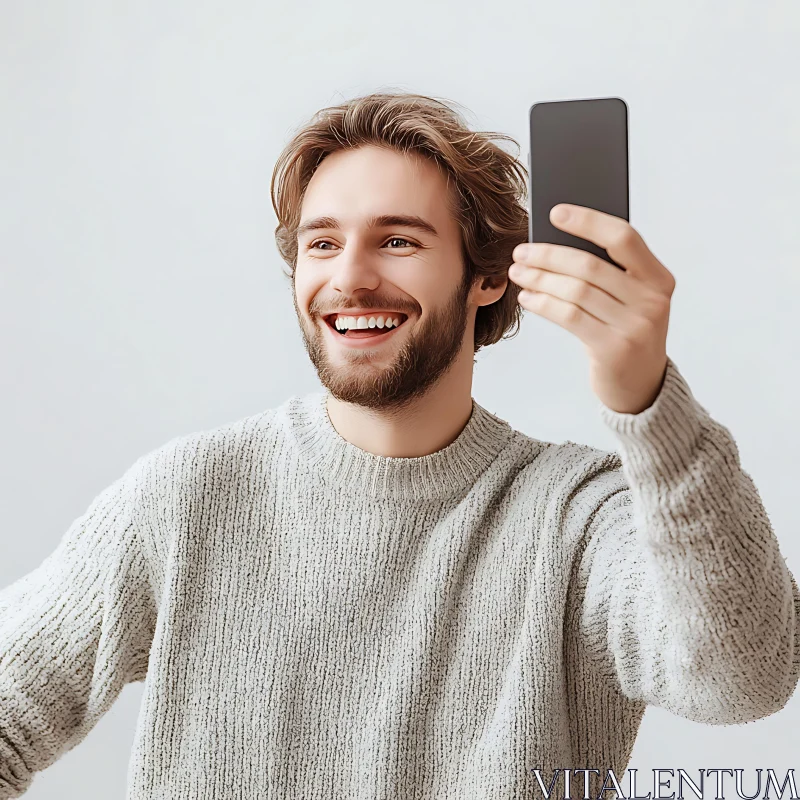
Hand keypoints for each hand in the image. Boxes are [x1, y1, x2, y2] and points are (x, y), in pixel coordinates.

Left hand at [508, 204, 674, 414]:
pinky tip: (527, 297)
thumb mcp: (629, 298)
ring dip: (540, 279)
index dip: (587, 222)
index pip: (623, 238)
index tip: (554, 212)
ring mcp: (634, 326)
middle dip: (549, 255)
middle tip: (521, 250)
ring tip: (518, 272)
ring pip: (576, 291)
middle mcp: (652, 300)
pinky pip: (569, 316)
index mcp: (659, 278)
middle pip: (590, 265)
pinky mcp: (613, 348)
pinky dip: (543, 303)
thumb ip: (609, 271)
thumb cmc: (625, 331)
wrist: (640, 384)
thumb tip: (555, 238)